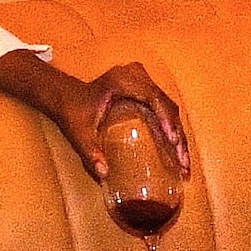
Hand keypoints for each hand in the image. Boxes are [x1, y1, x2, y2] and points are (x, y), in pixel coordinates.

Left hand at [60, 62, 191, 184]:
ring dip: (179, 135)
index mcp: (122, 80)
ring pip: (170, 108)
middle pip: (167, 106)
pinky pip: (164, 109)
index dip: (167, 120)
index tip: (173, 141)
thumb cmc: (73, 111)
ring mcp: (143, 82)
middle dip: (178, 136)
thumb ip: (90, 152)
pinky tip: (176, 151)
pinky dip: (172, 130)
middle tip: (183, 163)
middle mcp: (136, 76)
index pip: (153, 98)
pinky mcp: (145, 90)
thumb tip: (104, 173)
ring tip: (184, 163)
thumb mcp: (78, 133)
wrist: (66, 96)